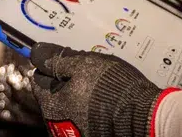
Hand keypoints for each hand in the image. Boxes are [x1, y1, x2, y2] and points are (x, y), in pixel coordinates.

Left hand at [30, 43, 173, 136]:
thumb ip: (57, 59)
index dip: (52, 66)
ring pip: (68, 106)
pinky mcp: (90, 134)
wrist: (142, 114)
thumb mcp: (83, 64)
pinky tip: (103, 101)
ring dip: (77, 95)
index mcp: (51, 104)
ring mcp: (73, 132)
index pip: (39, 79)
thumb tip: (38, 53)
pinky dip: (88, 108)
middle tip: (86, 73)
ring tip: (98, 88)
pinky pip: (81, 117)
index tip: (65, 61)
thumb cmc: (113, 89)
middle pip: (52, 95)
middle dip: (65, 82)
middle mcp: (57, 123)